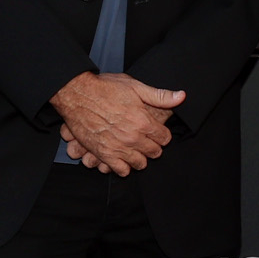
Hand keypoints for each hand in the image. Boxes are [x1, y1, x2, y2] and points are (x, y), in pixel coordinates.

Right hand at [52, 70, 184, 175]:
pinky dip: (124, 167)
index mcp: (143, 121)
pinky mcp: (104, 154)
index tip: (157, 131)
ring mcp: (118, 147)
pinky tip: (123, 158)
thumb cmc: (104, 88)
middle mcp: (133, 137)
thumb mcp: (135, 87)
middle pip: (154, 152)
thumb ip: (160, 96)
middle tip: (146, 140)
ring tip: (135, 149)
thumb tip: (181, 97)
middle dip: (153, 146)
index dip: (162, 134)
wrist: (77, 94)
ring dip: (140, 157)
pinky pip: (121, 170)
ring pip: (140, 163)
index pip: (165, 138)